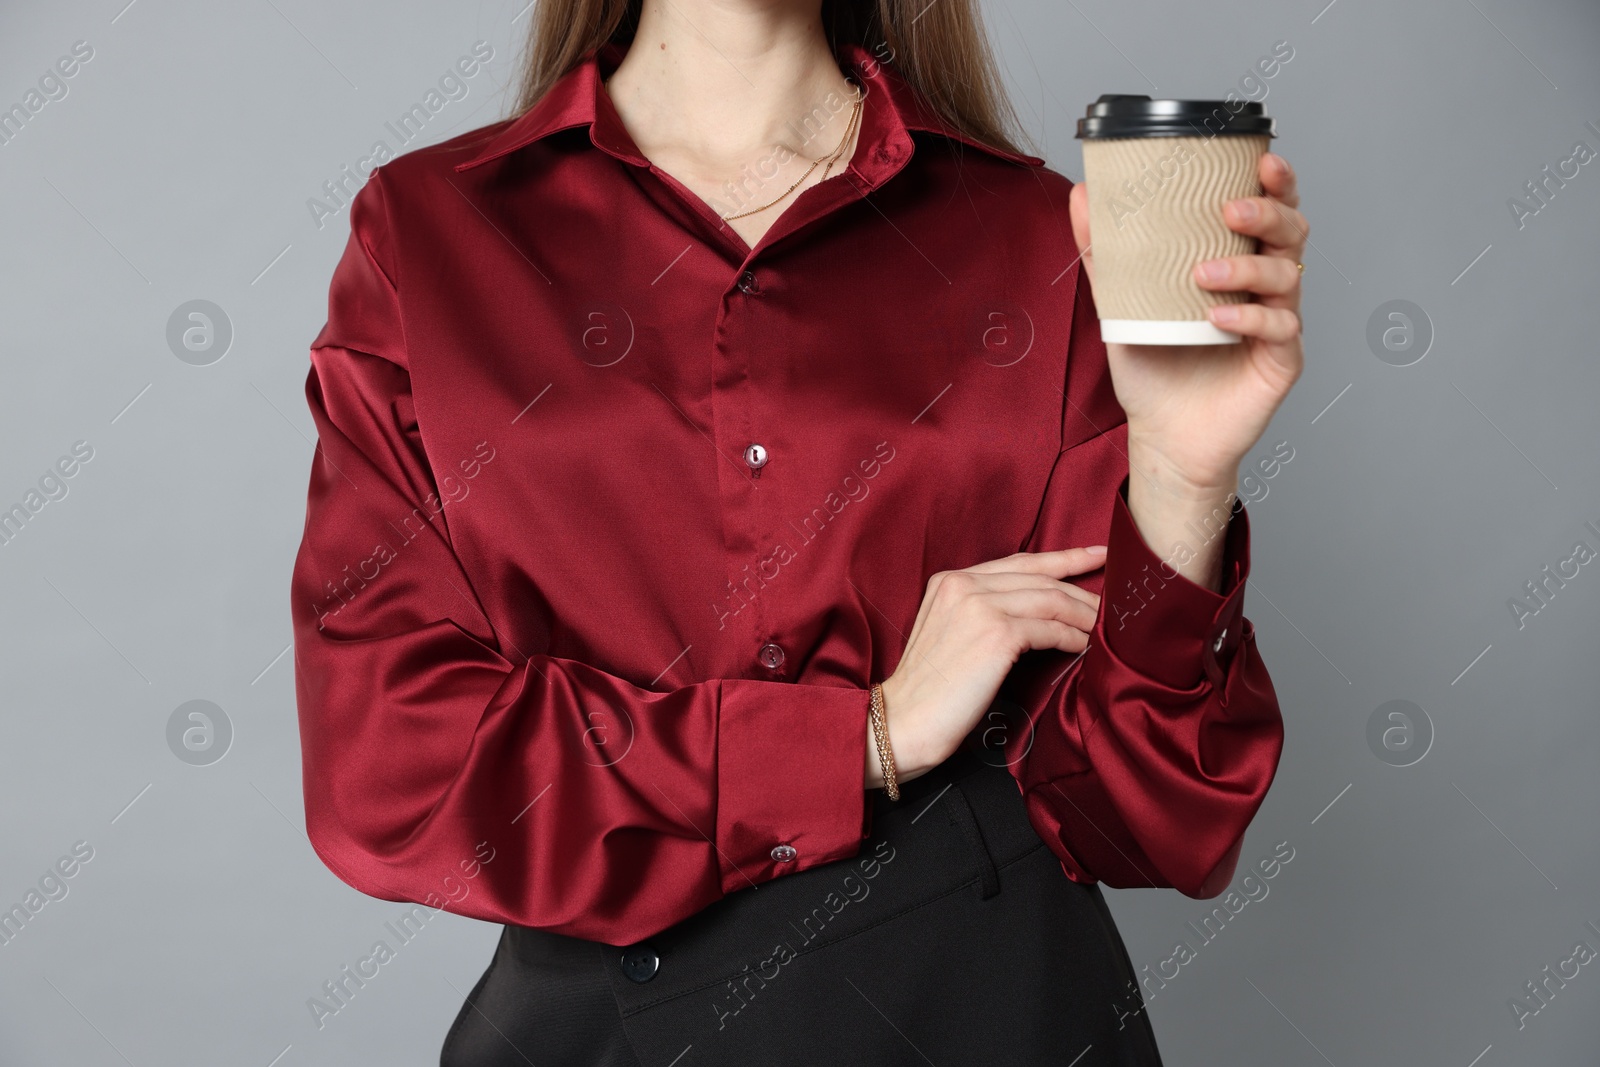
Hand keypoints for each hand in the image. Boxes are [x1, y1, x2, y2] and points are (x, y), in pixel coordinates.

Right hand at [866, 547, 1105, 788]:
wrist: (902, 721)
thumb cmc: (928, 692)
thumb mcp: (949, 634)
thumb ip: (981, 613)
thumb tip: (1036, 612)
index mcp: (949, 580)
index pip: (1019, 562)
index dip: (1062, 558)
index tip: (1094, 555)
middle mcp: (964, 584)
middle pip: (1040, 577)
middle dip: (1082, 586)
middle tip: (1112, 598)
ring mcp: (981, 606)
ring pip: (1051, 599)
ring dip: (1084, 614)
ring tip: (1105, 627)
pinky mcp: (998, 634)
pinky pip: (1052, 629)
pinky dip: (1074, 638)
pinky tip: (1086, 647)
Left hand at [1067, 151, 1306, 495]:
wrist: (1163, 436)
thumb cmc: (1152, 368)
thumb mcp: (1119, 304)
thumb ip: (1103, 252)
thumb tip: (1081, 194)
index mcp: (1238, 263)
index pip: (1271, 211)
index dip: (1278, 182)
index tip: (1263, 158)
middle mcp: (1265, 287)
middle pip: (1292, 233)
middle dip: (1268, 213)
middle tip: (1230, 211)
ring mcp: (1277, 323)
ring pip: (1287, 275)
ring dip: (1248, 266)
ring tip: (1204, 274)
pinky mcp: (1281, 360)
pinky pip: (1279, 327)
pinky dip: (1249, 316)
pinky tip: (1218, 317)